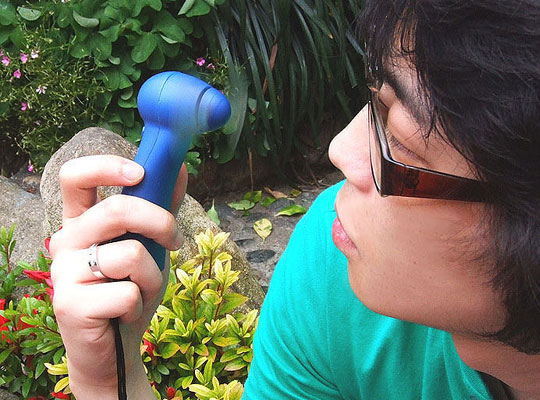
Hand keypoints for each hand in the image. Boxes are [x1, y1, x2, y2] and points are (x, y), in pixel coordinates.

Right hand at [49, 155, 187, 398]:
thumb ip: (160, 207)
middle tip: (175, 241)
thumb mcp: (151, 245)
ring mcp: (63, 273)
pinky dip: (140, 303)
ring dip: (153, 276)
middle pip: (116, 210)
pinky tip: (125, 313)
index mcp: (81, 221)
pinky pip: (127, 292)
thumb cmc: (131, 289)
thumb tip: (178, 167)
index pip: (74, 176)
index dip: (106, 166)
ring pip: (130, 255)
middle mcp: (65, 241)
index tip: (140, 172)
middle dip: (160, 223)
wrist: (115, 347)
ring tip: (141, 291)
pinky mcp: (69, 304)